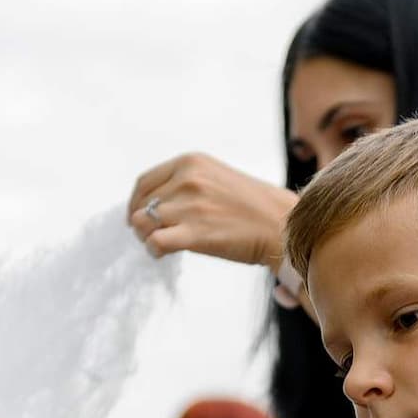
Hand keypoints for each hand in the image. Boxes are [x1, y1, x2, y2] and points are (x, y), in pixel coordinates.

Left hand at [127, 153, 295, 268]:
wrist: (282, 224)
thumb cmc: (252, 206)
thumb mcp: (216, 177)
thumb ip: (186, 182)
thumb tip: (153, 204)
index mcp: (190, 163)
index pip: (145, 183)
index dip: (136, 203)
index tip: (138, 217)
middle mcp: (187, 180)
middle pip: (142, 205)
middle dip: (143, 223)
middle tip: (155, 235)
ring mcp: (190, 206)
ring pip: (143, 224)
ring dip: (148, 238)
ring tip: (163, 245)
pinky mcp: (195, 233)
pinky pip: (155, 242)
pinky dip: (153, 250)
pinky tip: (164, 253)